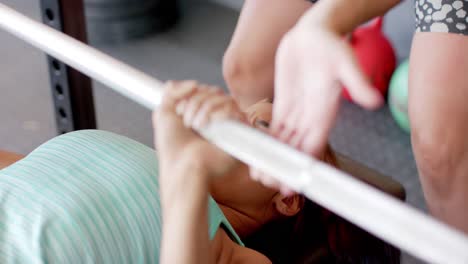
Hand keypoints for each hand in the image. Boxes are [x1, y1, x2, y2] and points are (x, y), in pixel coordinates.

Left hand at [153, 81, 246, 179]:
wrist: (182, 168)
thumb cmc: (172, 148)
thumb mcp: (163, 113)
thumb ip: (173, 92)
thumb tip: (195, 83)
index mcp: (201, 114)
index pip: (205, 90)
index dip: (192, 94)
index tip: (179, 110)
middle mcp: (216, 120)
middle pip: (215, 91)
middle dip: (196, 101)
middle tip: (186, 121)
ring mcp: (229, 127)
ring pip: (226, 99)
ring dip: (205, 108)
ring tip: (196, 127)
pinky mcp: (239, 135)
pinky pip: (236, 111)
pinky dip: (219, 115)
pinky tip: (209, 129)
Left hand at [249, 22, 381, 194]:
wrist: (314, 34)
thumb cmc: (331, 45)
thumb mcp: (346, 62)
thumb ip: (357, 83)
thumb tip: (375, 102)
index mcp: (324, 113)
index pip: (314, 147)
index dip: (303, 167)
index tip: (293, 184)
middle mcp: (310, 117)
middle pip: (296, 150)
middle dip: (284, 168)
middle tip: (268, 185)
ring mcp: (296, 111)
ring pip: (283, 142)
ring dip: (273, 158)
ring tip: (259, 175)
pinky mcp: (284, 103)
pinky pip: (274, 127)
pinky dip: (266, 141)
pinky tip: (256, 152)